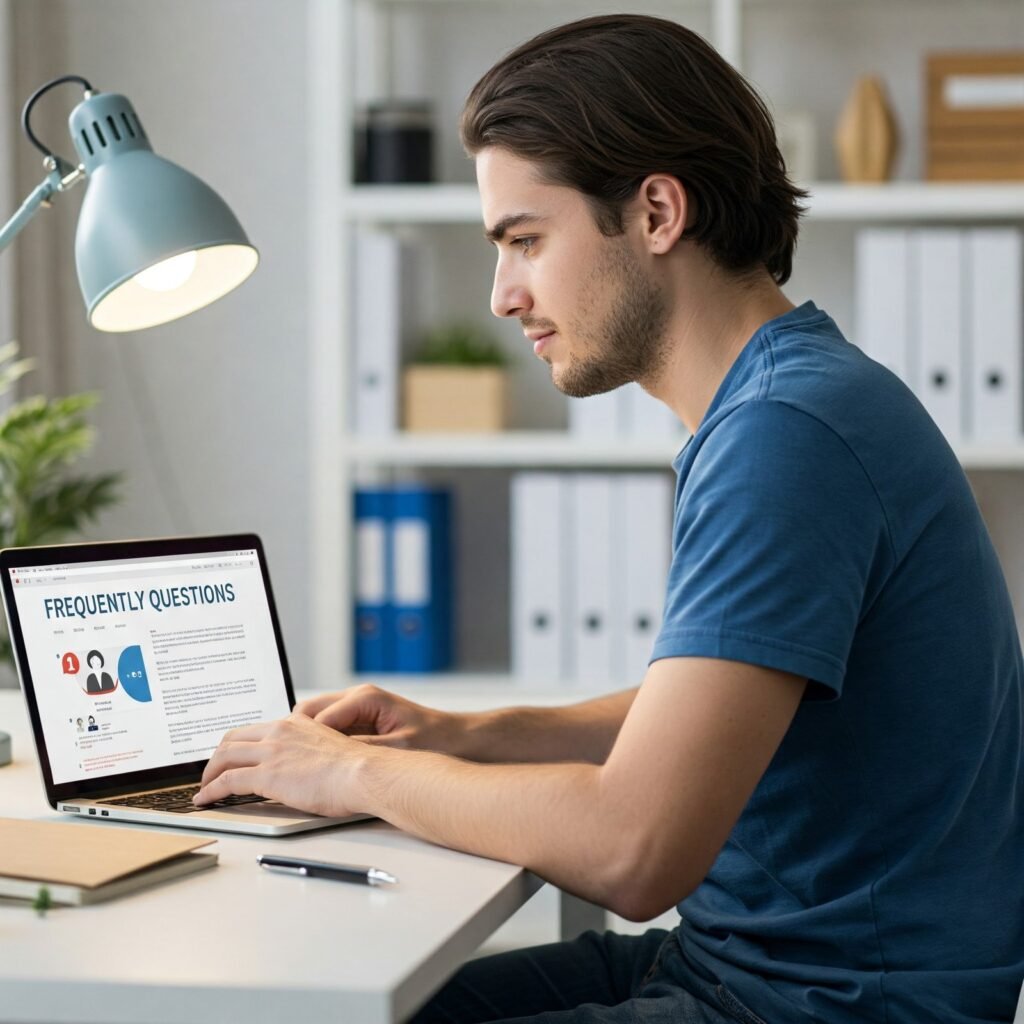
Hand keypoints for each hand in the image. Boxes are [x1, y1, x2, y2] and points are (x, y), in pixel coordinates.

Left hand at [193, 712, 368, 816]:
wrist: (363, 773)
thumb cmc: (356, 768)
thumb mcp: (328, 748)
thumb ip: (309, 751)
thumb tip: (302, 767)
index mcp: (296, 723)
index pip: (255, 730)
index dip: (237, 744)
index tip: (232, 757)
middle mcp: (280, 732)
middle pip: (232, 739)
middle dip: (217, 756)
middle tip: (212, 772)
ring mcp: (271, 752)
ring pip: (224, 757)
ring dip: (209, 774)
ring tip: (204, 788)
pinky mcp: (267, 775)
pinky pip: (227, 781)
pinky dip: (211, 790)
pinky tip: (206, 799)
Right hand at [294, 684, 465, 755]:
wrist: (459, 739)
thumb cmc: (436, 739)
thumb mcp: (399, 748)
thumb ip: (363, 750)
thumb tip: (332, 757)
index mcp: (364, 698)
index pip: (316, 716)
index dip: (303, 742)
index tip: (293, 764)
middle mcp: (358, 698)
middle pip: (309, 712)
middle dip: (298, 737)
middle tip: (292, 766)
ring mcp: (358, 708)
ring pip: (316, 720)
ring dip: (309, 741)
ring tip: (305, 768)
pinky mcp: (361, 722)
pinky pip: (331, 730)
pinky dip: (322, 744)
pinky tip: (323, 766)